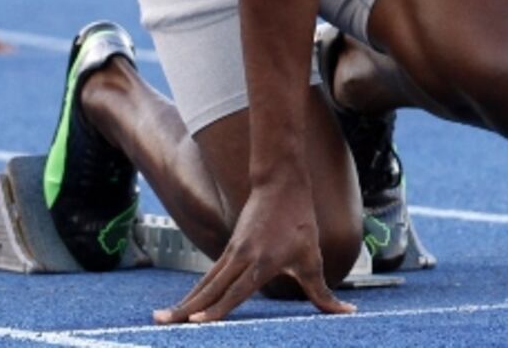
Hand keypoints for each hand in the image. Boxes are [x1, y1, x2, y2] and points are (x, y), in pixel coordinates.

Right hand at [152, 181, 353, 323]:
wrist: (280, 183)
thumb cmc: (299, 221)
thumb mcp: (313, 258)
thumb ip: (323, 293)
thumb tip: (347, 314)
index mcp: (262, 263)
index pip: (235, 292)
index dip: (216, 310)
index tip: (196, 323)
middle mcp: (242, 259)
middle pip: (210, 290)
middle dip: (186, 310)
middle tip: (160, 324)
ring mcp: (232, 253)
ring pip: (205, 283)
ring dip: (184, 302)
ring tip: (160, 318)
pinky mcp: (228, 250)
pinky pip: (209, 276)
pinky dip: (195, 292)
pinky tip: (183, 305)